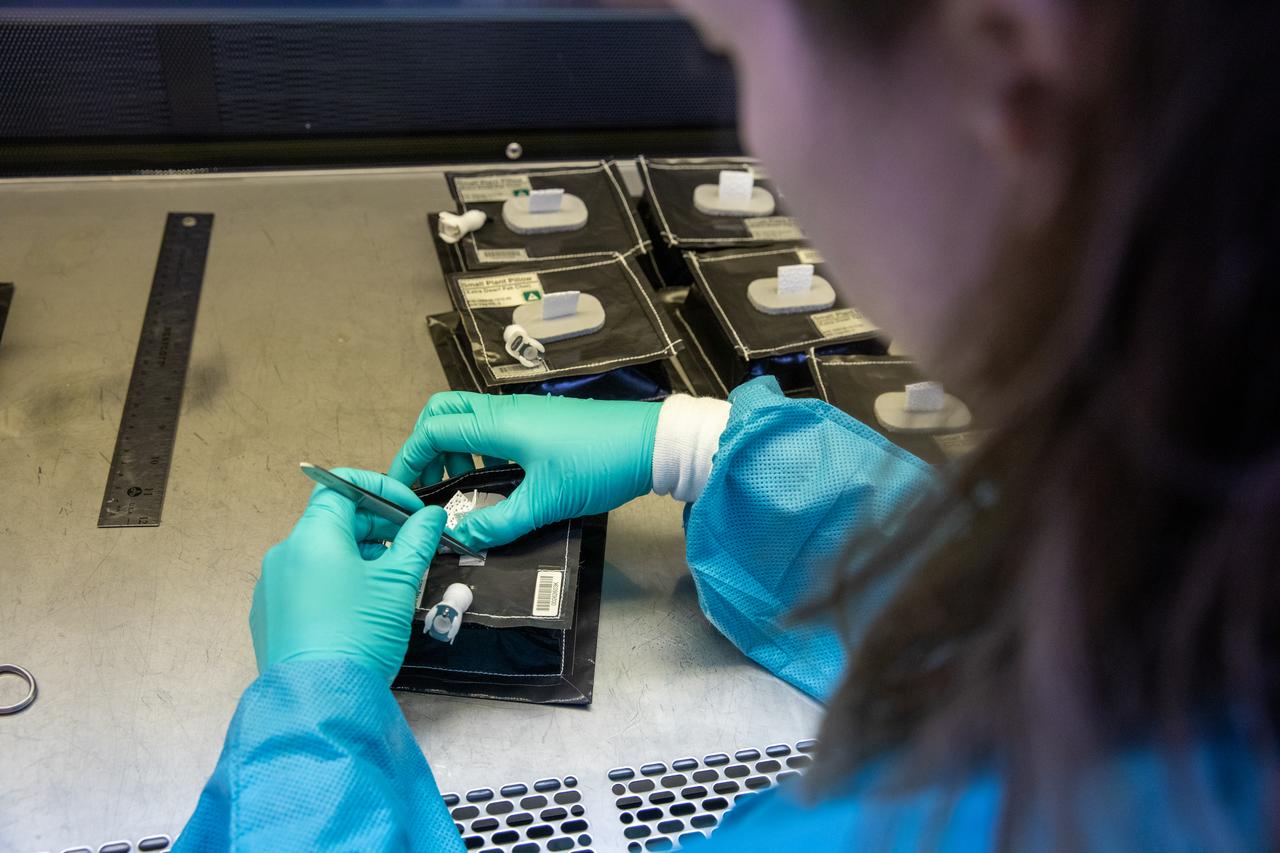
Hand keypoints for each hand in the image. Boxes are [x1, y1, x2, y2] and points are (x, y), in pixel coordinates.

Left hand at [250, 468, 446, 683]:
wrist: (319, 701)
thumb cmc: (360, 631)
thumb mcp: (398, 583)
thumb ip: (417, 540)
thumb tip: (431, 515)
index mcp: (312, 536)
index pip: (341, 486)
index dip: (381, 489)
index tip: (412, 511)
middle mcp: (284, 554)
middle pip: (333, 521)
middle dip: (377, 527)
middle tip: (413, 547)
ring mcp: (273, 588)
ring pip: (321, 555)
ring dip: (360, 557)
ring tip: (393, 582)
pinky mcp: (270, 618)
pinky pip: (307, 584)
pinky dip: (337, 582)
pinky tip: (361, 610)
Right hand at [388, 392, 660, 548]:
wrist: (653, 444)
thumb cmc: (600, 464)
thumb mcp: (547, 503)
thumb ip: (500, 523)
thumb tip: (460, 538)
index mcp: (499, 423)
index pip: (433, 430)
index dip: (409, 459)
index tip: (402, 490)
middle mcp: (506, 410)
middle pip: (445, 412)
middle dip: (427, 446)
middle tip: (432, 484)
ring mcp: (525, 413)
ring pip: (470, 419)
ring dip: (454, 448)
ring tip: (462, 487)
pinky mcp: (542, 422)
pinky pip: (494, 428)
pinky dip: (480, 449)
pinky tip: (497, 480)